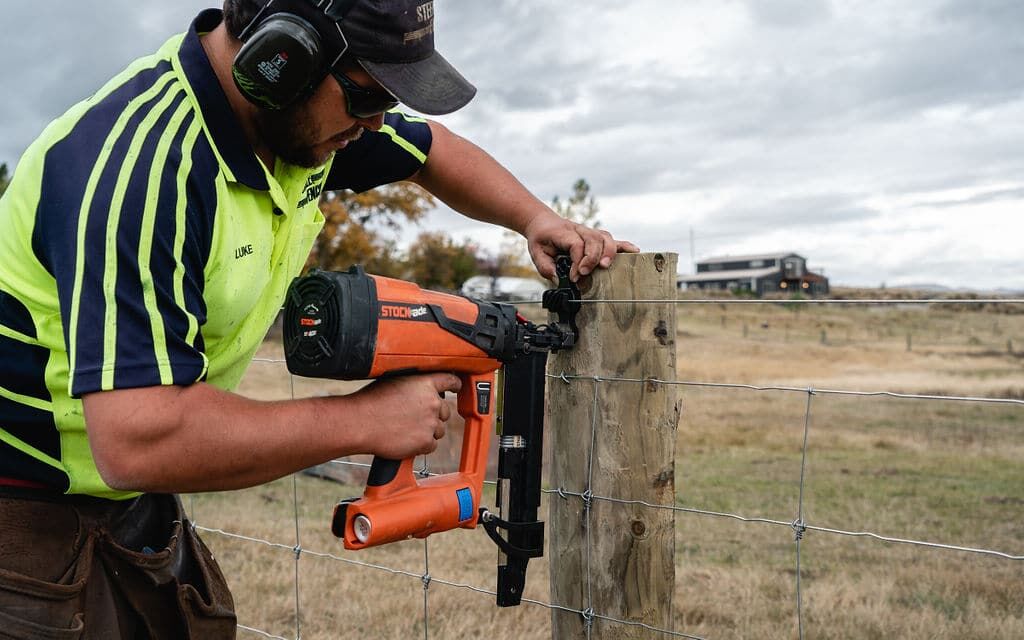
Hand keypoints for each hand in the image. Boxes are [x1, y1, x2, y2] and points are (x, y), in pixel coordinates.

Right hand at [355, 373, 460, 459]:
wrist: (361, 423)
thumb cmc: (371, 402)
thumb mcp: (394, 381)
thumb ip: (413, 385)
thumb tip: (418, 389)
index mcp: (425, 383)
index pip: (450, 381)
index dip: (455, 384)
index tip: (456, 387)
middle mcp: (432, 402)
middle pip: (445, 411)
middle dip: (434, 414)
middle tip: (415, 418)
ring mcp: (431, 423)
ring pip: (439, 430)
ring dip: (427, 430)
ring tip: (406, 429)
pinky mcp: (425, 442)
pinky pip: (431, 445)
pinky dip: (422, 445)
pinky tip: (406, 439)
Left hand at [522, 213, 639, 281]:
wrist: (543, 223)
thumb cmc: (542, 239)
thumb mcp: (536, 254)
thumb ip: (546, 268)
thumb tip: (560, 280)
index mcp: (563, 233)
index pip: (576, 245)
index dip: (577, 262)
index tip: (574, 277)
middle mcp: (579, 230)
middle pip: (593, 240)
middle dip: (592, 258)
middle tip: (585, 273)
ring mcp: (590, 232)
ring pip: (605, 238)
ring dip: (608, 252)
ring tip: (606, 266)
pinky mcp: (597, 236)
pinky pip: (613, 239)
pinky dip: (624, 246)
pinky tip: (634, 252)